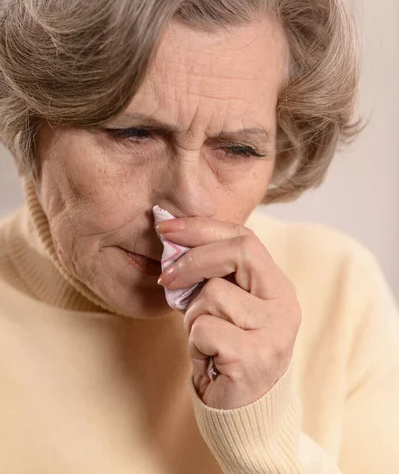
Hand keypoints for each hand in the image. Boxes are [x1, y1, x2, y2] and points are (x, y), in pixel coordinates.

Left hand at [156, 217, 301, 408]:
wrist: (243, 415)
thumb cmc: (227, 353)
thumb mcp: (224, 307)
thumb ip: (211, 275)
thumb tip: (172, 239)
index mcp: (277, 286)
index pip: (245, 237)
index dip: (203, 227)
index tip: (166, 228)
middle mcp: (284, 304)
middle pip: (239, 251)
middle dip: (194, 259)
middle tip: (166, 276)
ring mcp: (274, 331)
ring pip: (213, 293)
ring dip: (193, 316)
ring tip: (204, 339)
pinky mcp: (255, 358)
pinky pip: (204, 329)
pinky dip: (195, 343)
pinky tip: (208, 359)